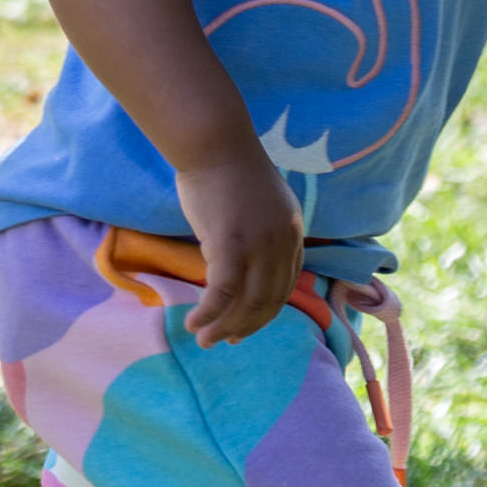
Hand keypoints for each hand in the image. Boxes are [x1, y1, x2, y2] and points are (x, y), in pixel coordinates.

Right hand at [175, 153, 303, 346]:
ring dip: (224, 328)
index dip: (264, 312)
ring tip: (205, 341)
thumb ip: (262, 233)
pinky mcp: (230, 245)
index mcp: (293, 233)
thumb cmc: (228, 170)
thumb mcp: (261, 205)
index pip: (285, 286)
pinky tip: (194, 323)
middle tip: (224, 342)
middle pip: (268, 301)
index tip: (244, 326)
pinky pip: (222, 293)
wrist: (215, 144)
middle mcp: (282, 243)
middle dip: (245, 327)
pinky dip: (209, 314)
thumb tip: (247, 262)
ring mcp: (258, 246)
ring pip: (246, 304)